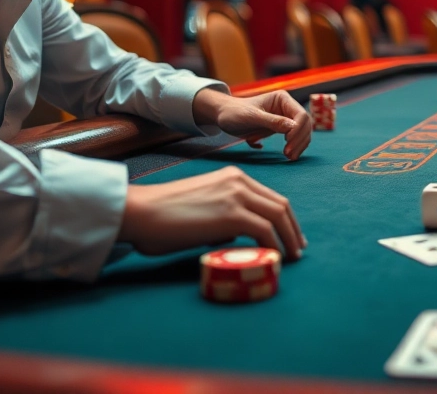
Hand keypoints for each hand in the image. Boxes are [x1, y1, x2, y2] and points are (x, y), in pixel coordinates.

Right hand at [118, 166, 305, 259]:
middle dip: (293, 228)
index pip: (270, 197)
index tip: (289, 235)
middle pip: (280, 205)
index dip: (285, 217)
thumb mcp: (200, 207)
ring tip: (292, 257)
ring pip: (278, 216)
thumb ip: (220, 217)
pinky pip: (265, 231)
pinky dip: (275, 246)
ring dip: (289, 238)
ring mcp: (236, 196)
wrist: (139, 212)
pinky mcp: (231, 215)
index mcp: (232, 177)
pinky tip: (275, 258)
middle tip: (297, 247)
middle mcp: (239, 182)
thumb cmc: (160, 216)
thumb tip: (233, 237)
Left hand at [193, 89, 312, 160]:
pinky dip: (294, 147)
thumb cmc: (235, 113)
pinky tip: (286, 155)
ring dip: (298, 145)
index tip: (287, 145)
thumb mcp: (252, 117)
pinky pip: (294, 138)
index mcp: (282, 99)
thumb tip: (293, 128)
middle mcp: (287, 107)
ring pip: (302, 133)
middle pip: (305, 125)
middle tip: (288, 155)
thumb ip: (272, 122)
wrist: (223, 116)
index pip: (301, 115)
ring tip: (289, 157)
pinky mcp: (281, 128)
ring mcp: (285, 118)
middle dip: (299, 140)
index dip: (298, 131)